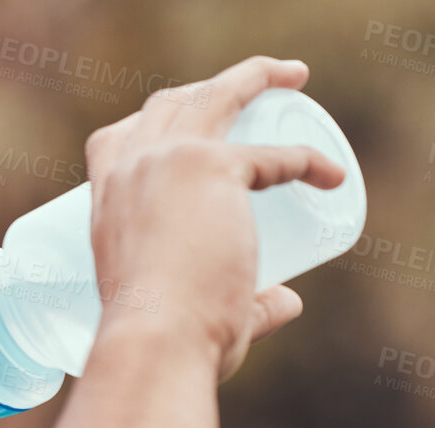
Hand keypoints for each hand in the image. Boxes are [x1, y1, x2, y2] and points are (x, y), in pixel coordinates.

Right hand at [84, 57, 345, 382]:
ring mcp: (169, 162)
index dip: (151, 128)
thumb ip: (246, 307)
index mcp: (105, 205)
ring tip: (294, 77)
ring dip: (257, 76)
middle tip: (251, 93)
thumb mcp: (188, 313)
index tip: (187, 136)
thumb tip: (289, 301)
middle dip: (210, 87)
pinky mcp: (213, 168)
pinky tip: (329, 175)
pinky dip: (307, 162)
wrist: (155, 343)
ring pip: (216, 95)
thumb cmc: (162, 344)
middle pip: (169, 103)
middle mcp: (129, 171)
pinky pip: (274, 155)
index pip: (115, 141)